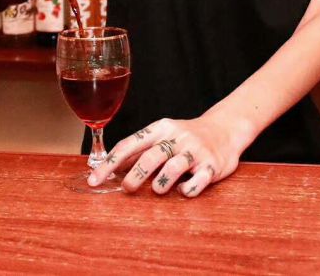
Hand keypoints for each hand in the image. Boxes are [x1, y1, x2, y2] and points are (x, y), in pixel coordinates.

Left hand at [88, 115, 244, 197]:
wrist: (225, 129)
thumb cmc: (185, 137)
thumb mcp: (162, 136)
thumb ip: (139, 151)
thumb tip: (108, 169)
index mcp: (160, 129)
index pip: (129, 144)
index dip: (109, 164)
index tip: (94, 181)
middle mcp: (177, 137)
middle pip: (150, 157)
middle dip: (134, 176)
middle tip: (127, 188)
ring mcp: (196, 151)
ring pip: (173, 168)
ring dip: (160, 184)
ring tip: (158, 189)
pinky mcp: (212, 166)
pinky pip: (195, 183)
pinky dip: (186, 191)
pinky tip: (183, 190)